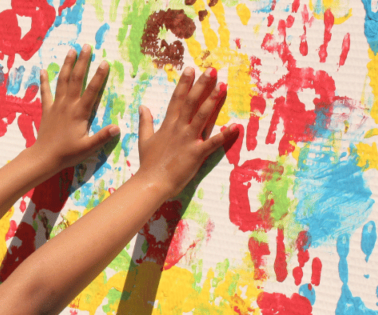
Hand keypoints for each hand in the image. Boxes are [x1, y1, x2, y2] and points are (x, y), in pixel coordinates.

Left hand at [32, 45, 118, 170]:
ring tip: (71, 50)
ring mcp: (56, 106)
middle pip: (75, 79)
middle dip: (82, 62)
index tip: (104, 62)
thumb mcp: (88, 147)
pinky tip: (42, 70)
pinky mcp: (47, 110)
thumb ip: (102, 137)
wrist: (44, 157)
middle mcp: (68, 105)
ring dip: (66, 65)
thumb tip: (118, 127)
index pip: (91, 91)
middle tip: (86, 46)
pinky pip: (45, 93)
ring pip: (62, 81)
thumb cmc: (67, 153)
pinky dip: (44, 81)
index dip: (99, 76)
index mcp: (79, 113)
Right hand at [138, 67, 236, 197]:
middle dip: (201, 85)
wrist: (151, 183)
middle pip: (191, 102)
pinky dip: (224, 135)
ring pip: (202, 116)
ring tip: (222, 87)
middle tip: (212, 70)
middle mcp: (179, 129)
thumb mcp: (144, 140)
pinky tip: (235, 126)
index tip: (191, 69)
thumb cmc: (149, 163)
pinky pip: (212, 143)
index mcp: (168, 125)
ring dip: (212, 101)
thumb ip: (145, 122)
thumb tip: (142, 106)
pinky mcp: (196, 154)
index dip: (184, 83)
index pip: (177, 99)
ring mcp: (188, 140)